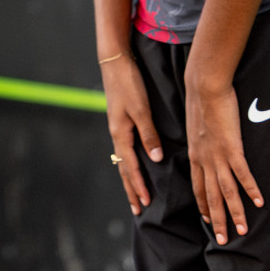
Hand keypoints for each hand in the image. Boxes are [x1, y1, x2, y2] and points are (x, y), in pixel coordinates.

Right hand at [101, 56, 163, 215]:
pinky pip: (124, 149)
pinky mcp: (120, 120)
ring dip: (129, 178)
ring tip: (134, 194)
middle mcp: (117, 133)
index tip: (145, 203)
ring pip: (123, 159)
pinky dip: (128, 163)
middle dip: (131, 189)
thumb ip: (148, 134)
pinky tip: (132, 165)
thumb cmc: (129, 84)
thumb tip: (155, 159)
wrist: (115, 61)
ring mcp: (117, 127)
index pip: (131, 166)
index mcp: (121, 133)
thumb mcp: (141, 109)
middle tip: (137, 209)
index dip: (138, 185)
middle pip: (124, 168)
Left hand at [184, 78, 262, 244]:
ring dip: (235, 213)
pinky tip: (259, 203)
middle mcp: (204, 160)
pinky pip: (242, 174)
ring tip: (242, 231)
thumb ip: (200, 140)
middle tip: (222, 240)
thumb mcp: (194, 126)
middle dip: (216, 220)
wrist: (203, 85)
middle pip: (210, 196)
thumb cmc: (200, 100)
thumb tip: (205, 144)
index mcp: (194, 155)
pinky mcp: (231, 147)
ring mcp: (218, 155)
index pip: (197, 187)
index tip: (206, 220)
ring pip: (226, 192)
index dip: (203, 205)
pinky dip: (251, 190)